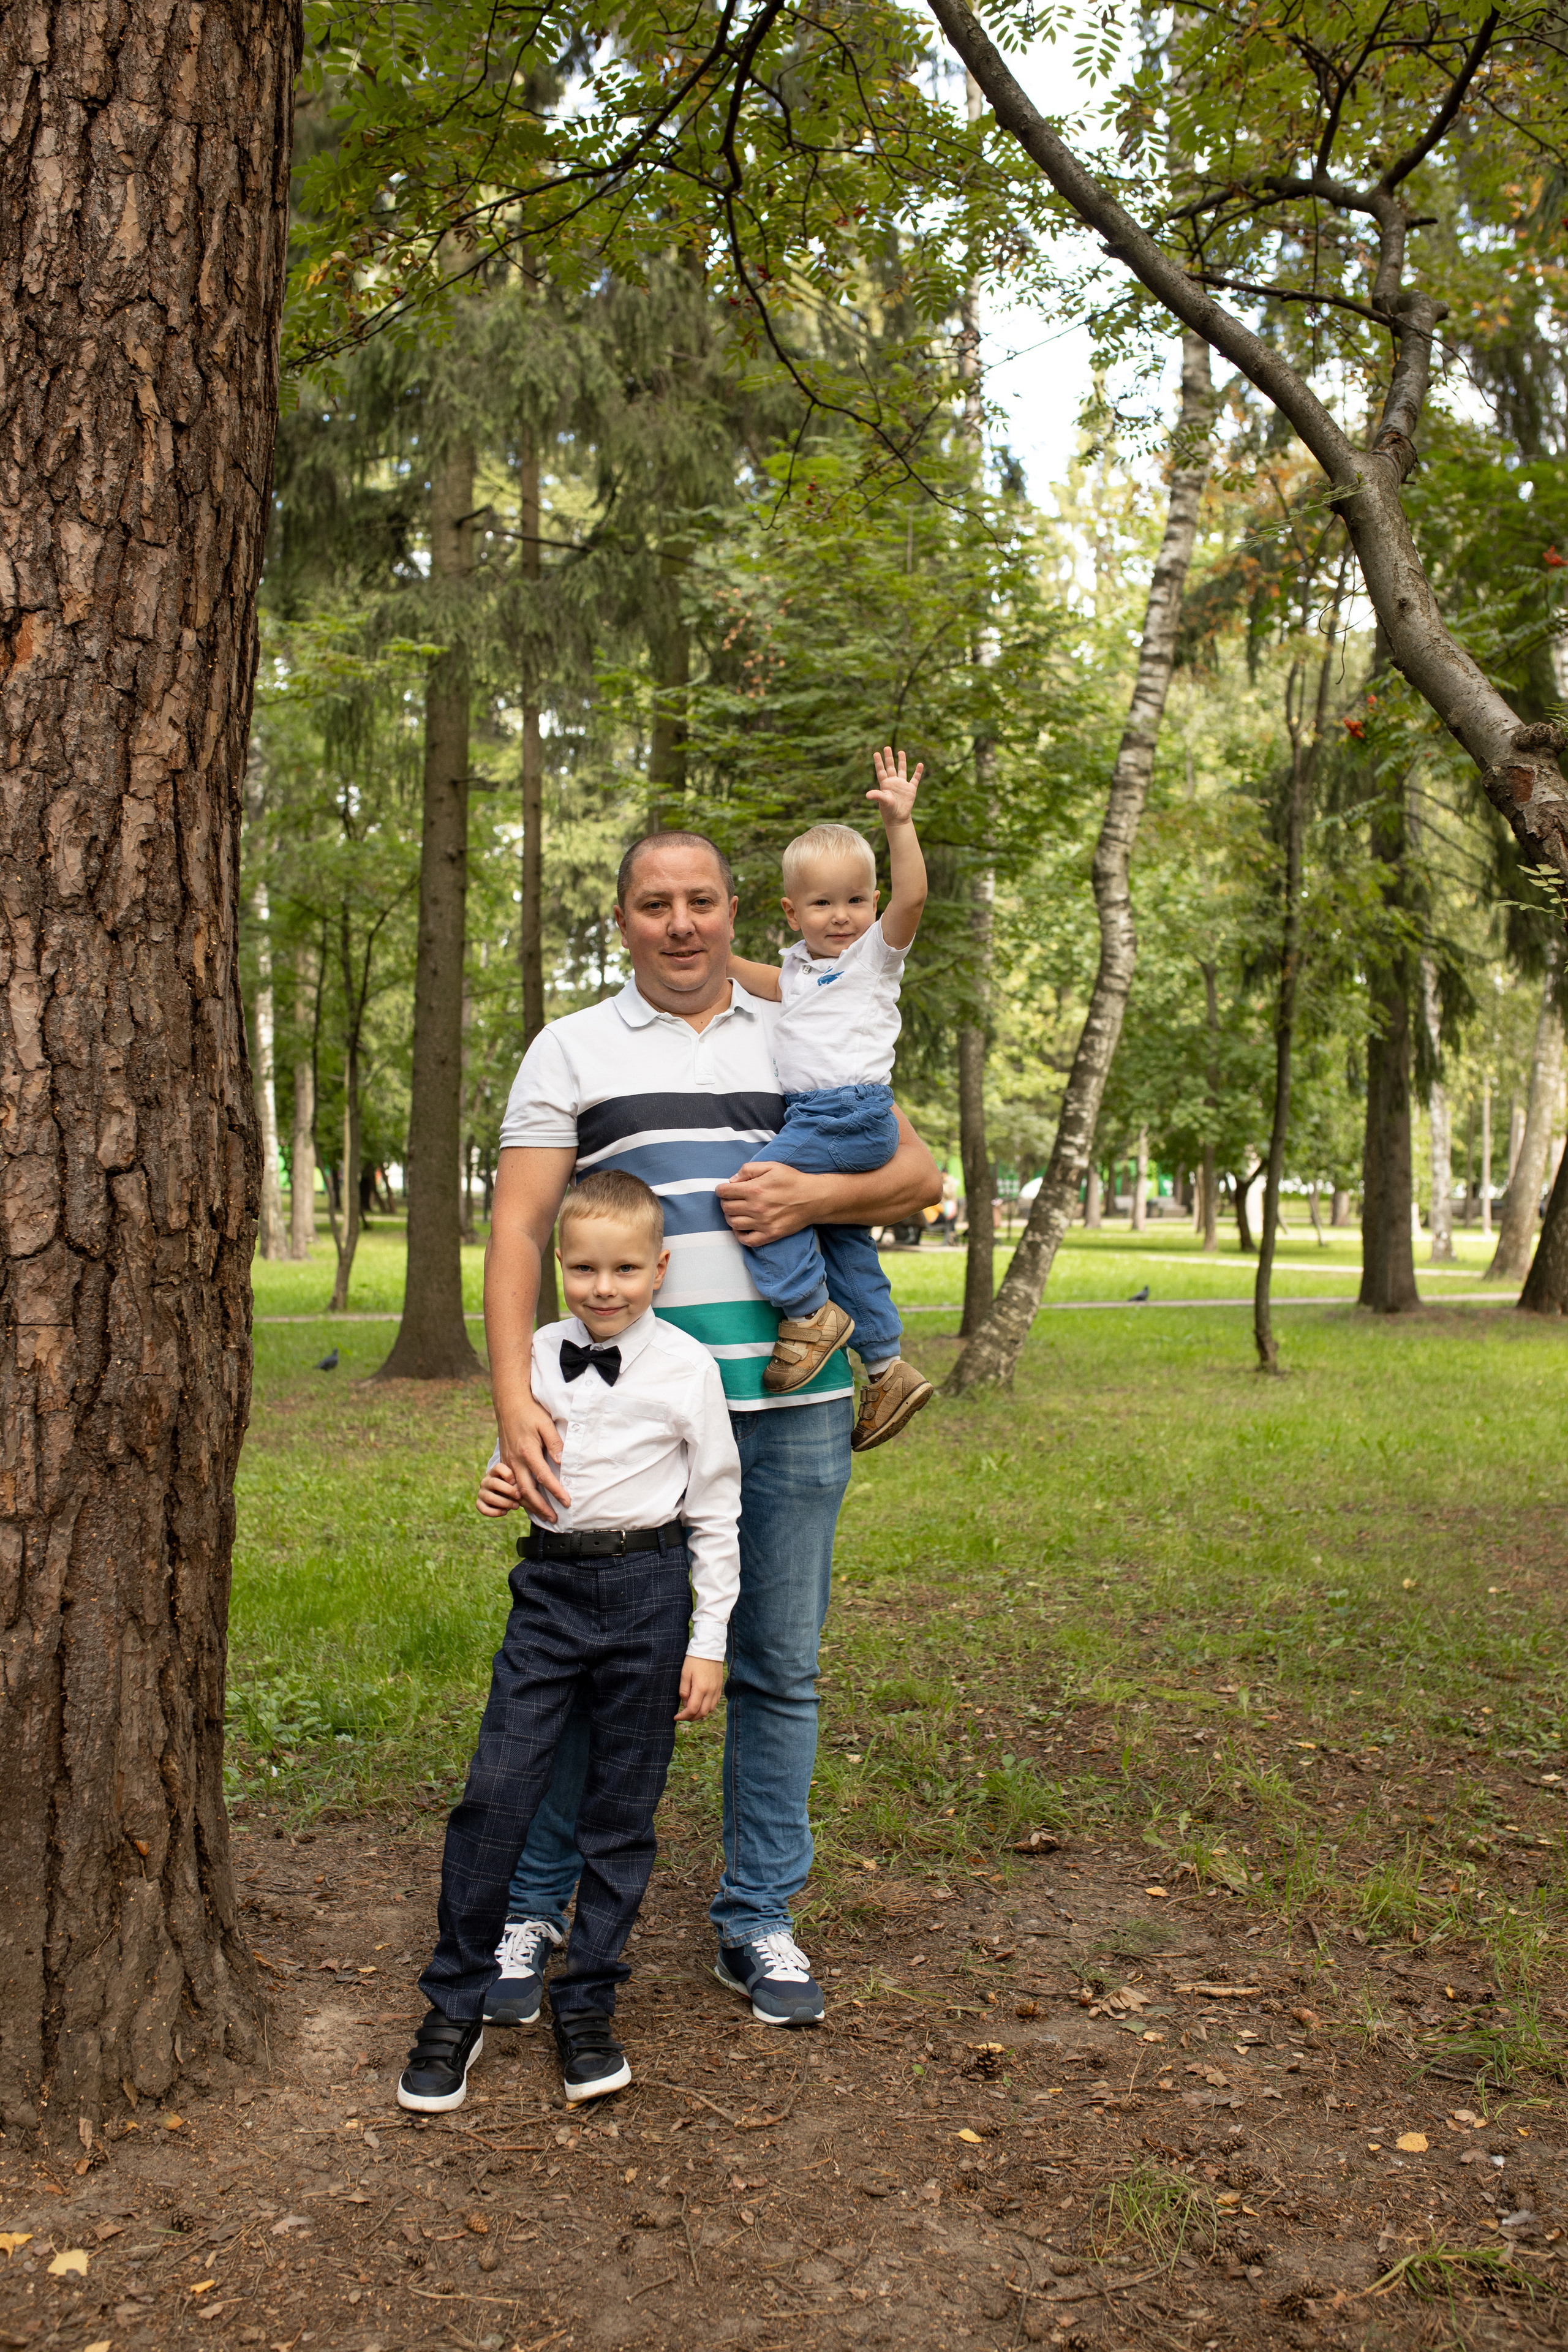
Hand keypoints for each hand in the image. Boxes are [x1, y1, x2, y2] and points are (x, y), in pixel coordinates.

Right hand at [476, 1460, 523, 1517]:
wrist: (505, 1495)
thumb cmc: (512, 1486)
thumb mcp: (516, 1481)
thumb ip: (517, 1482)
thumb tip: (522, 1489)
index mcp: (494, 1472)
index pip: (498, 1467)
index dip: (507, 1474)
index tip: (515, 1481)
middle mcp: (486, 1481)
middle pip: (494, 1483)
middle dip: (508, 1490)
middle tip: (519, 1496)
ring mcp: (481, 1492)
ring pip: (490, 1497)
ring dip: (505, 1503)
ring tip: (516, 1506)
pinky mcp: (479, 1503)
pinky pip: (484, 1509)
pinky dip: (495, 1512)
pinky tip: (505, 1512)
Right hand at [497, 1392, 571, 1523]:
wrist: (509, 1404)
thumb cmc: (530, 1412)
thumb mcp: (545, 1424)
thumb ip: (554, 1443)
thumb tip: (561, 1462)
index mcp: (527, 1451)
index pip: (543, 1477)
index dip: (555, 1491)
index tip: (567, 1502)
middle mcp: (515, 1460)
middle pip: (527, 1491)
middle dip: (541, 1507)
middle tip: (554, 1518)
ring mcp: (508, 1463)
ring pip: (517, 1491)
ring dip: (530, 1505)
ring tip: (543, 1515)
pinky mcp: (504, 1462)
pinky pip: (511, 1485)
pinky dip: (520, 1497)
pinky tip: (528, 1503)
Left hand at [675, 1655, 724, 1722]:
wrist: (709, 1649)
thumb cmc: (694, 1660)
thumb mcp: (684, 1674)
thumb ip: (684, 1691)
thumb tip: (685, 1704)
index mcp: (701, 1688)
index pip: (692, 1710)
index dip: (683, 1716)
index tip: (676, 1717)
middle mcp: (711, 1691)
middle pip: (702, 1713)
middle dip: (691, 1717)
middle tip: (682, 1716)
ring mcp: (717, 1690)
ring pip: (709, 1710)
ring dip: (700, 1714)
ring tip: (690, 1711)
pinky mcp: (719, 1687)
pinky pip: (714, 1703)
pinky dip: (707, 1707)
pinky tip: (700, 1704)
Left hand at [717, 1160, 818, 1245]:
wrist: (813, 1199)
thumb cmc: (792, 1180)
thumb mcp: (771, 1166)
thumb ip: (749, 1169)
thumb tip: (732, 1180)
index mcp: (754, 1189)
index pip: (724, 1192)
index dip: (720, 1190)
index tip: (723, 1190)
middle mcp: (756, 1208)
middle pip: (726, 1208)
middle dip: (725, 1202)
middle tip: (732, 1200)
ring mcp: (762, 1223)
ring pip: (733, 1224)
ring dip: (730, 1217)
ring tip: (737, 1212)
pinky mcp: (769, 1235)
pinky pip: (747, 1240)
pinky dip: (740, 1235)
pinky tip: (742, 1227)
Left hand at [867, 744, 922, 827]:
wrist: (898, 818)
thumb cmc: (888, 811)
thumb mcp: (883, 802)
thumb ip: (877, 796)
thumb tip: (867, 795)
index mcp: (885, 784)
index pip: (881, 770)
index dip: (878, 762)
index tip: (876, 753)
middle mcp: (893, 782)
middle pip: (890, 767)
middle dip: (889, 757)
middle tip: (886, 747)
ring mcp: (902, 785)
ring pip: (902, 770)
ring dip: (902, 761)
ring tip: (901, 751)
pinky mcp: (911, 789)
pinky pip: (915, 778)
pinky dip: (918, 772)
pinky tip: (920, 764)